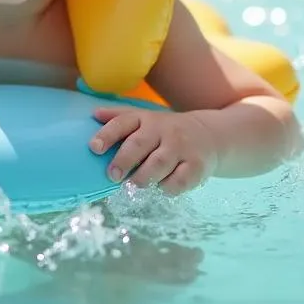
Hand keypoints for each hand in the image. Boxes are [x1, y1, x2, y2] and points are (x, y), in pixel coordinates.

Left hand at [89, 105, 218, 194]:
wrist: (210, 135)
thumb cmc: (166, 131)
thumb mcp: (145, 119)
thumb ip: (119, 117)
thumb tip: (94, 114)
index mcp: (146, 119)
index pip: (123, 123)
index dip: (107, 135)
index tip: (94, 148)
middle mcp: (163, 130)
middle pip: (139, 144)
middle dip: (123, 161)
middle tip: (112, 175)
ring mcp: (181, 147)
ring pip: (158, 164)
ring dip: (142, 177)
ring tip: (133, 185)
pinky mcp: (196, 166)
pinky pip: (179, 180)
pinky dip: (167, 187)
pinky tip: (161, 189)